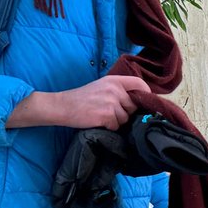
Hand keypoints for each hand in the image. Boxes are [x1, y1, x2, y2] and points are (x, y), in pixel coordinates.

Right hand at [8, 75, 151, 129]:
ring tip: (101, 115)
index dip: (145, 94)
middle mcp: (115, 90)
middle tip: (109, 110)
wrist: (62, 106)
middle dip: (125, 112)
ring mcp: (111, 102)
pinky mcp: (106, 115)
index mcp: (115, 80)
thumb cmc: (83, 98)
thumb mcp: (102, 86)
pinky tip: (98, 121)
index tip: (143, 102)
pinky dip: (109, 126)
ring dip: (116, 120)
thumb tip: (140, 101)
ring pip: (125, 118)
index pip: (140, 84)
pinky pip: (116, 125)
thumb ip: (119, 90)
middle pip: (134, 106)